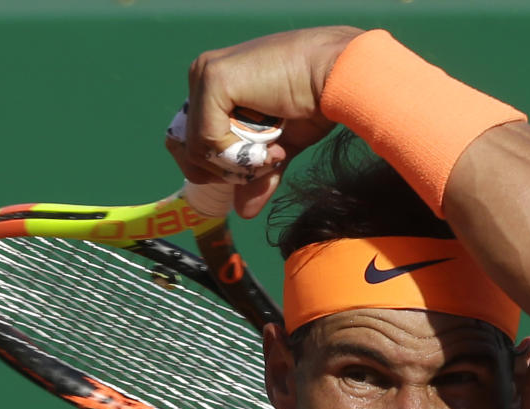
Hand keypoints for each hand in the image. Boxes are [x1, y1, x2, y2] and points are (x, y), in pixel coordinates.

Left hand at [165, 26, 362, 216]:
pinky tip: (274, 146)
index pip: (190, 140)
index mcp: (215, 85)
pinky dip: (240, 156)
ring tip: (275, 151)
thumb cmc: (317, 99)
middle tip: (267, 160)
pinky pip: (208, 142)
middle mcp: (203, 75)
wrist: (340, 75)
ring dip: (239, 164)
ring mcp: (205, 76)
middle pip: (189, 148)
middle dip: (227, 169)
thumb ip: (257, 173)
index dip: (219, 165)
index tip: (258, 165)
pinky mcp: (214, 81)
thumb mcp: (280, 146)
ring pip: (198, 149)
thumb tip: (243, 212)